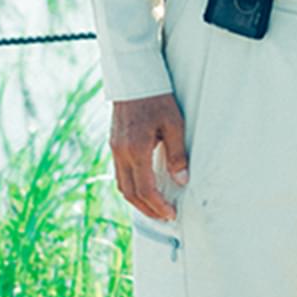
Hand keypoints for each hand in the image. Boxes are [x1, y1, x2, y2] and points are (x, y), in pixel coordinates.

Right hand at [111, 92, 188, 220]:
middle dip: (148, 209)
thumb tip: (182, 180)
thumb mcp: (174, 124)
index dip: (158, 206)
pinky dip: (131, 187)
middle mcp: (121, 153)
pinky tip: (143, 189)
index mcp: (136, 149)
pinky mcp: (114, 145)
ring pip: (122, 186)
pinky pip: (119, 174)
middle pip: (131, 193)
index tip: (171, 214)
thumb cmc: (157, 99)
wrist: (135, 78)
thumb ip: (177, 154)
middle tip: (164, 217)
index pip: (145, 189)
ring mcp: (115, 150)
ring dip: (138, 201)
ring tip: (155, 209)